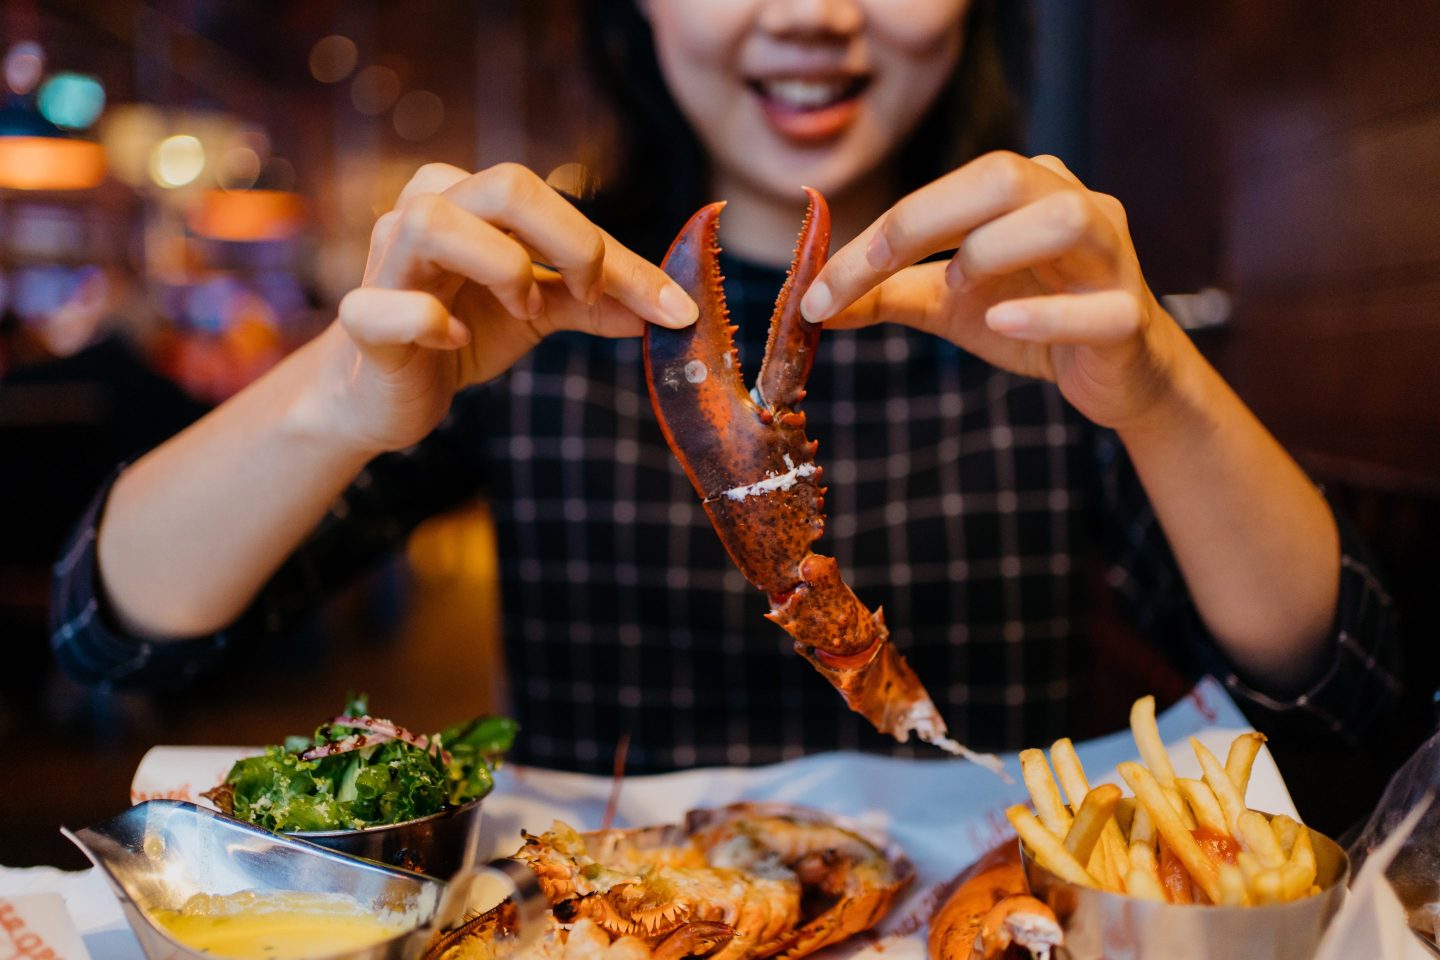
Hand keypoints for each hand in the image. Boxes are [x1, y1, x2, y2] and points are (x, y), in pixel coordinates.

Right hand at [321, 162, 696, 453]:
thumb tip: (670, 309)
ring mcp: (386, 261)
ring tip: (521, 310)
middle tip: (587, 295)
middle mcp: (425, 211)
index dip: (620, 257)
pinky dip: (429, 321)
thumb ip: (595, 303)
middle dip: (570, 242)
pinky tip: (452, 342)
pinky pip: (386, 305)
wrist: (386, 393)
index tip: (672, 307)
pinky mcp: (361, 319)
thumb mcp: (538, 313)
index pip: (556, 204)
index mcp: (472, 199)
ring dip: (501, 267)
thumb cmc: (460, 332)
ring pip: (434, 222)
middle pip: (505, 184)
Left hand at [801, 152, 1182, 430]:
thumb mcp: (948, 302)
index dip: (878, 232)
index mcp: (1026, 191)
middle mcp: (1075, 205)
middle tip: (870, 270)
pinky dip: (1046, 314)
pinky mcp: (1129, 317)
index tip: (820, 286)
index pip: (947, 190)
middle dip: (922, 220)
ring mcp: (1112, 257)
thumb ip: (887, 293)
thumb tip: (812, 302)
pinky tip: (1001, 321)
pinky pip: (1099, 308)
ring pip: (1064, 220)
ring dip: (993, 249)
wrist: (1113, 377)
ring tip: (960, 287)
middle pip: (1004, 176)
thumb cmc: (1031, 322)